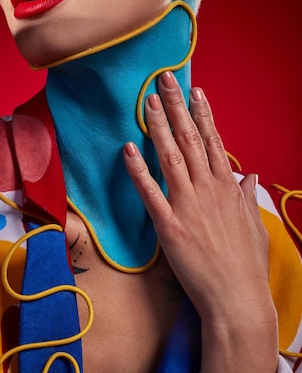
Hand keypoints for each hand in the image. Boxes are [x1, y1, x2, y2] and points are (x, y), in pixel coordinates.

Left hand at [123, 71, 277, 371]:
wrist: (236, 300)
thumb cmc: (246, 264)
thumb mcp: (253, 224)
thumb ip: (247, 196)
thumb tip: (251, 175)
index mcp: (227, 187)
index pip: (214, 140)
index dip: (203, 114)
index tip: (195, 91)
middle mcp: (208, 189)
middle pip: (190, 139)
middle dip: (177, 107)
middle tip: (164, 80)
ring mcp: (188, 205)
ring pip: (170, 156)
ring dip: (157, 127)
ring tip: (148, 102)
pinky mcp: (169, 225)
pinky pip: (150, 192)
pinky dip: (138, 169)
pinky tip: (127, 149)